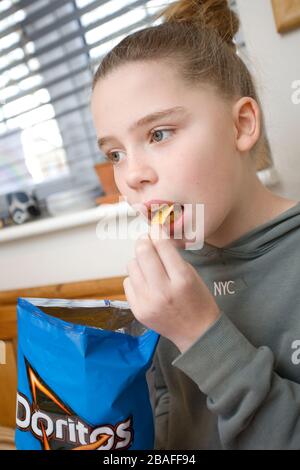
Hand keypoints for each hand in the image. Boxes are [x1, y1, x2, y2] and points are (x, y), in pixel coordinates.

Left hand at [123, 224, 220, 353]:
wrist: (197, 333)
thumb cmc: (198, 301)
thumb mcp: (192, 274)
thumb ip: (172, 257)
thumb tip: (154, 237)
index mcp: (182, 279)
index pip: (162, 246)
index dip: (157, 232)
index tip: (155, 228)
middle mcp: (163, 290)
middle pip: (143, 252)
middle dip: (144, 241)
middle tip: (146, 240)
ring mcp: (148, 302)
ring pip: (131, 265)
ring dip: (139, 260)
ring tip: (149, 266)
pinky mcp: (138, 310)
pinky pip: (128, 282)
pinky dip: (135, 278)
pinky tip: (146, 283)